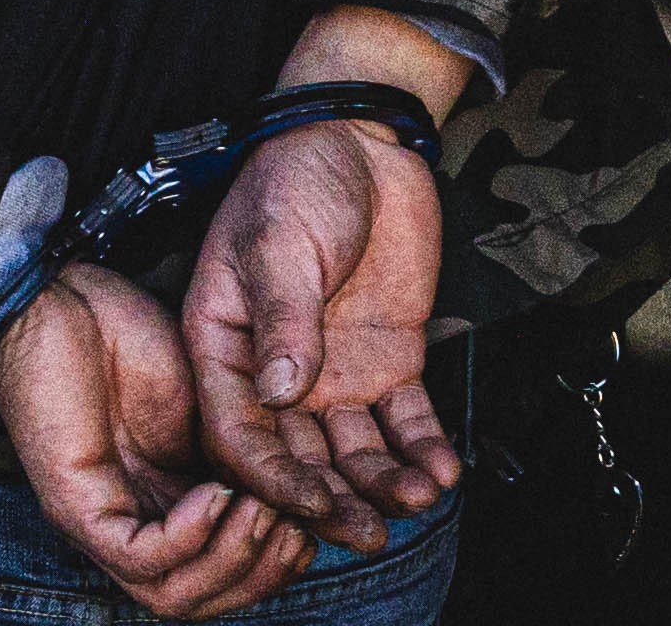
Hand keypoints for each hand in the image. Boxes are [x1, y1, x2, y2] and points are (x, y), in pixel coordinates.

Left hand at [0, 262, 311, 619]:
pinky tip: (218, 495)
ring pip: (173, 594)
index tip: (319, 527)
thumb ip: (248, 457)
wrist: (63, 296)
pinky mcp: (74, 508)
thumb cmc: (130, 337)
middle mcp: (134, 528)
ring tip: (265, 514)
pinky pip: (139, 555)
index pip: (226, 573)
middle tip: (300, 531)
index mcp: (167, 508)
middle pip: (202, 598)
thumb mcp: (215, 404)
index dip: (275, 564)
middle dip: (262, 575)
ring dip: (232, 563)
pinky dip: (188, 537)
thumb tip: (305, 504)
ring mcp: (101, 524)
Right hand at [187, 116, 458, 544]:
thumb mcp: (279, 240)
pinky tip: (445, 471)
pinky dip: (423, 449)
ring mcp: (334, 372)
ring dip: (383, 483)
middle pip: (298, 458)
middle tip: (368, 533)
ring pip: (353, 451)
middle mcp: (276, 372)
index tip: (309, 503)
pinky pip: (404, 420)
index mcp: (225, 345)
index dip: (270, 476)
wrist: (365, 138)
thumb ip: (282, 316)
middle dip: (332, 501)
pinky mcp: (387, 362)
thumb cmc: (297, 177)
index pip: (239, 432)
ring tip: (420, 498)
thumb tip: (281, 391)